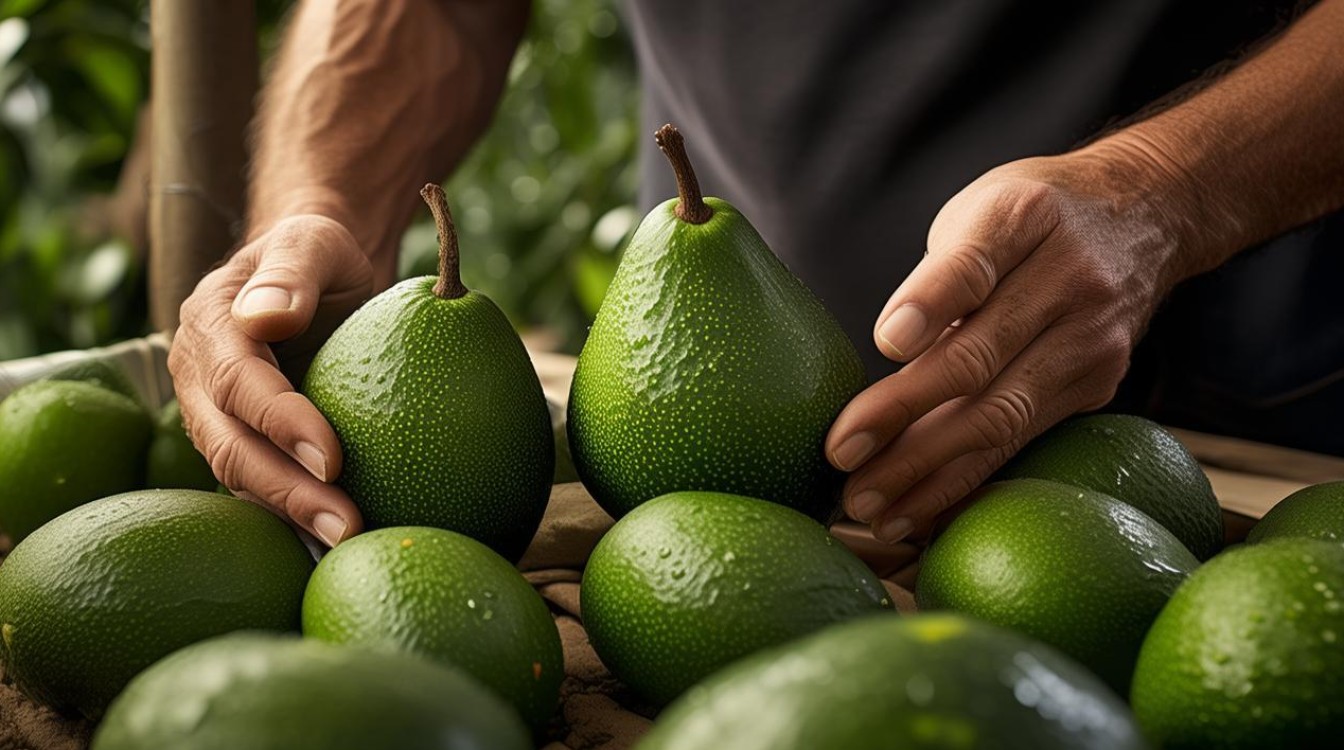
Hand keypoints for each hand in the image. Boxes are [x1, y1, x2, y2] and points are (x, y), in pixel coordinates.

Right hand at [168, 215, 372, 545]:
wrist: (309, 272)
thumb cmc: (318, 254)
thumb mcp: (311, 240)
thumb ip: (290, 271)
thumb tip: (267, 319)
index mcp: (210, 326)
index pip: (239, 383)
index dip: (281, 422)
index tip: (332, 457)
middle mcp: (200, 377)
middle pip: (231, 445)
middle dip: (286, 491)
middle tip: (344, 526)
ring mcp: (215, 414)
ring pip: (241, 474)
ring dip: (291, 513)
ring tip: (347, 539)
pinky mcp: (242, 439)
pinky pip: (261, 482)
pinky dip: (295, 511)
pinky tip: (339, 535)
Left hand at [825, 144, 1192, 543]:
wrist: (1146, 213)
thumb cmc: (1032, 217)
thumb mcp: (982, 208)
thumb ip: (941, 273)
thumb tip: (894, 345)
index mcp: (1026, 219)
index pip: (972, 268)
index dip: (929, 305)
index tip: (885, 343)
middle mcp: (1069, 282)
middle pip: (979, 360)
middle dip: (903, 415)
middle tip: (841, 456)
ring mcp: (1090, 342)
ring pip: (1001, 417)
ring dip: (929, 471)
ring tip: (870, 506)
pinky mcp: (1096, 387)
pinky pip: (1021, 442)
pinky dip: (965, 480)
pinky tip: (919, 512)